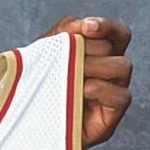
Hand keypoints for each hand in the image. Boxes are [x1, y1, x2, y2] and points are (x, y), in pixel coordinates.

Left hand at [43, 15, 132, 147]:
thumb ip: (60, 34)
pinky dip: (102, 89)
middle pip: (115, 47)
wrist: (26, 124)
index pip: (117, 33)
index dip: (106, 26)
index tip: (86, 27)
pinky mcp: (110, 116)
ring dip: (95, 65)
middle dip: (88, 48)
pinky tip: (83, 90)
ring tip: (70, 73)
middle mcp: (110, 72)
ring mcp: (113, 93)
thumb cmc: (36, 88)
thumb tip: (78, 25)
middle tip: (65, 57)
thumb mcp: (43, 55)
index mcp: (100, 55)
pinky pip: (121, 95)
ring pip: (123, 66)